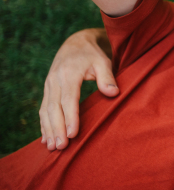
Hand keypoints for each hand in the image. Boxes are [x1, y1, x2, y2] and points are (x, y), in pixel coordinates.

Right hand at [39, 28, 117, 150]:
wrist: (76, 43)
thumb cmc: (93, 54)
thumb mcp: (103, 61)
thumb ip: (107, 77)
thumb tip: (113, 93)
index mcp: (69, 73)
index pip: (68, 99)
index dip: (70, 117)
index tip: (73, 134)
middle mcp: (55, 80)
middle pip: (54, 108)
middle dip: (57, 128)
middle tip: (62, 146)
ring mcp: (49, 85)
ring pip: (46, 110)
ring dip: (48, 129)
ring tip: (53, 147)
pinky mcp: (47, 89)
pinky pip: (43, 109)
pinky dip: (43, 124)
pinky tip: (46, 138)